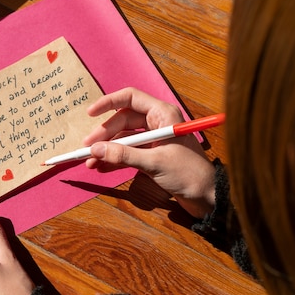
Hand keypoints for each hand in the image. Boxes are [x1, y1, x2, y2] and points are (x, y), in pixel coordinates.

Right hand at [84, 87, 216, 217]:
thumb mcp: (154, 163)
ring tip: (90, 162)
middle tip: (87, 148)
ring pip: (123, 138)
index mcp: (163, 114)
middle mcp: (157, 123)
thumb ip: (124, 155)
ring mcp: (154, 139)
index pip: (130, 98)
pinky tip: (102, 167)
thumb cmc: (189, 174)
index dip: (108, 103)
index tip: (90, 113)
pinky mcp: (152, 155)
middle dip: (104, 134)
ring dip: (107, 149)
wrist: (208, 197)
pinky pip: (128, 152)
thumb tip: (96, 150)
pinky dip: (114, 158)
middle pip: (123, 120)